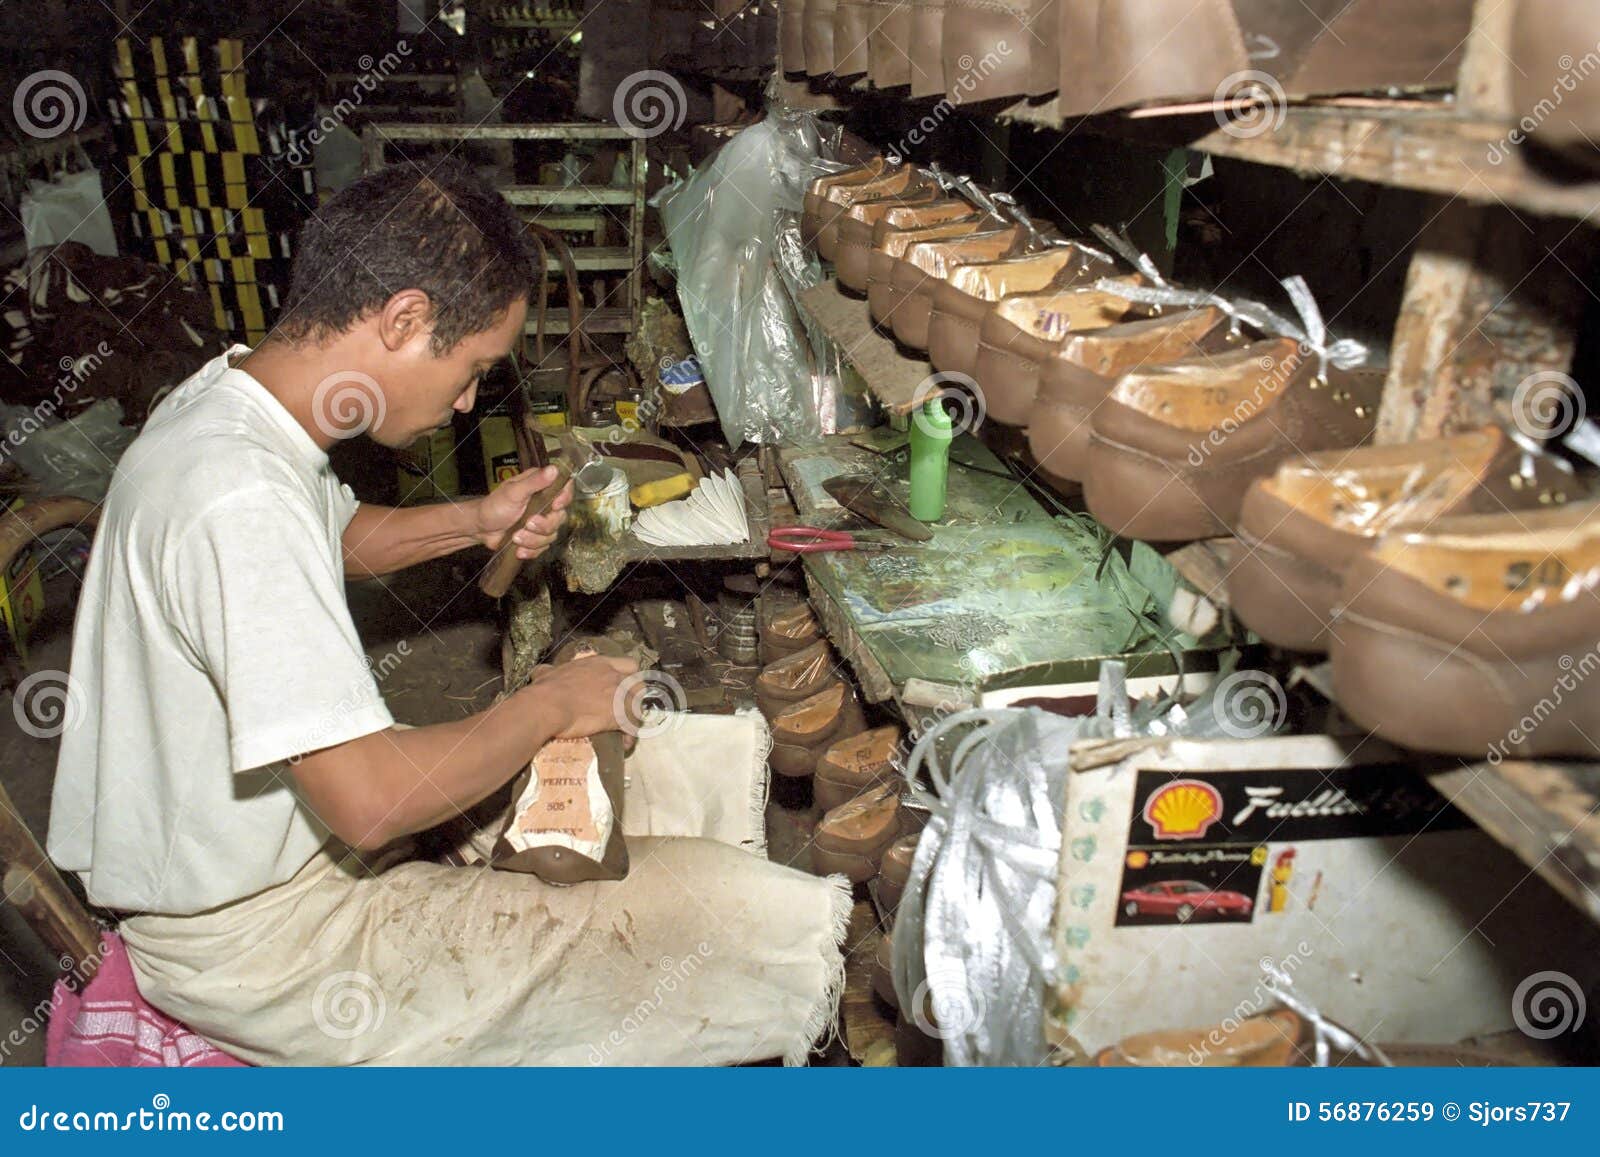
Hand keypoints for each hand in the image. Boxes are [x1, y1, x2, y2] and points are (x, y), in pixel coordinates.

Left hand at [476, 466, 573, 559]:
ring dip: (533, 539)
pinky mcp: (537, 538)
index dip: (565, 498)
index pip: (565, 489)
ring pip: (551, 535)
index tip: (555, 506)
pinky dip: (530, 550)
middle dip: (543, 525)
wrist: (481, 528)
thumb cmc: (494, 506)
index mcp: (541, 487)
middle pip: (560, 517)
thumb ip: (535, 481)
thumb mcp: (513, 491)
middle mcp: (545, 504)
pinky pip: (543, 548)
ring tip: (515, 536)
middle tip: (527, 524)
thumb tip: (554, 469)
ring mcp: (542, 522)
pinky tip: (518, 548)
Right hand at [526, 654, 640, 739]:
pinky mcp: (617, 716)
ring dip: (634, 718)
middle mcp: (614, 677)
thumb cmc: (547, 688)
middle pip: (638, 686)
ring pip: (638, 707)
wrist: (548, 706)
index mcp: (600, 664)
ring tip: (626, 729)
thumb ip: (549, 671)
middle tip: (625, 708)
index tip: (622, 685)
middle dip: (635, 698)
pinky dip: (630, 736)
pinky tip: (624, 744)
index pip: (628, 664)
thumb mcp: (547, 672)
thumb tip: (541, 672)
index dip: (628, 676)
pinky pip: (631, 727)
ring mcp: (618, 696)